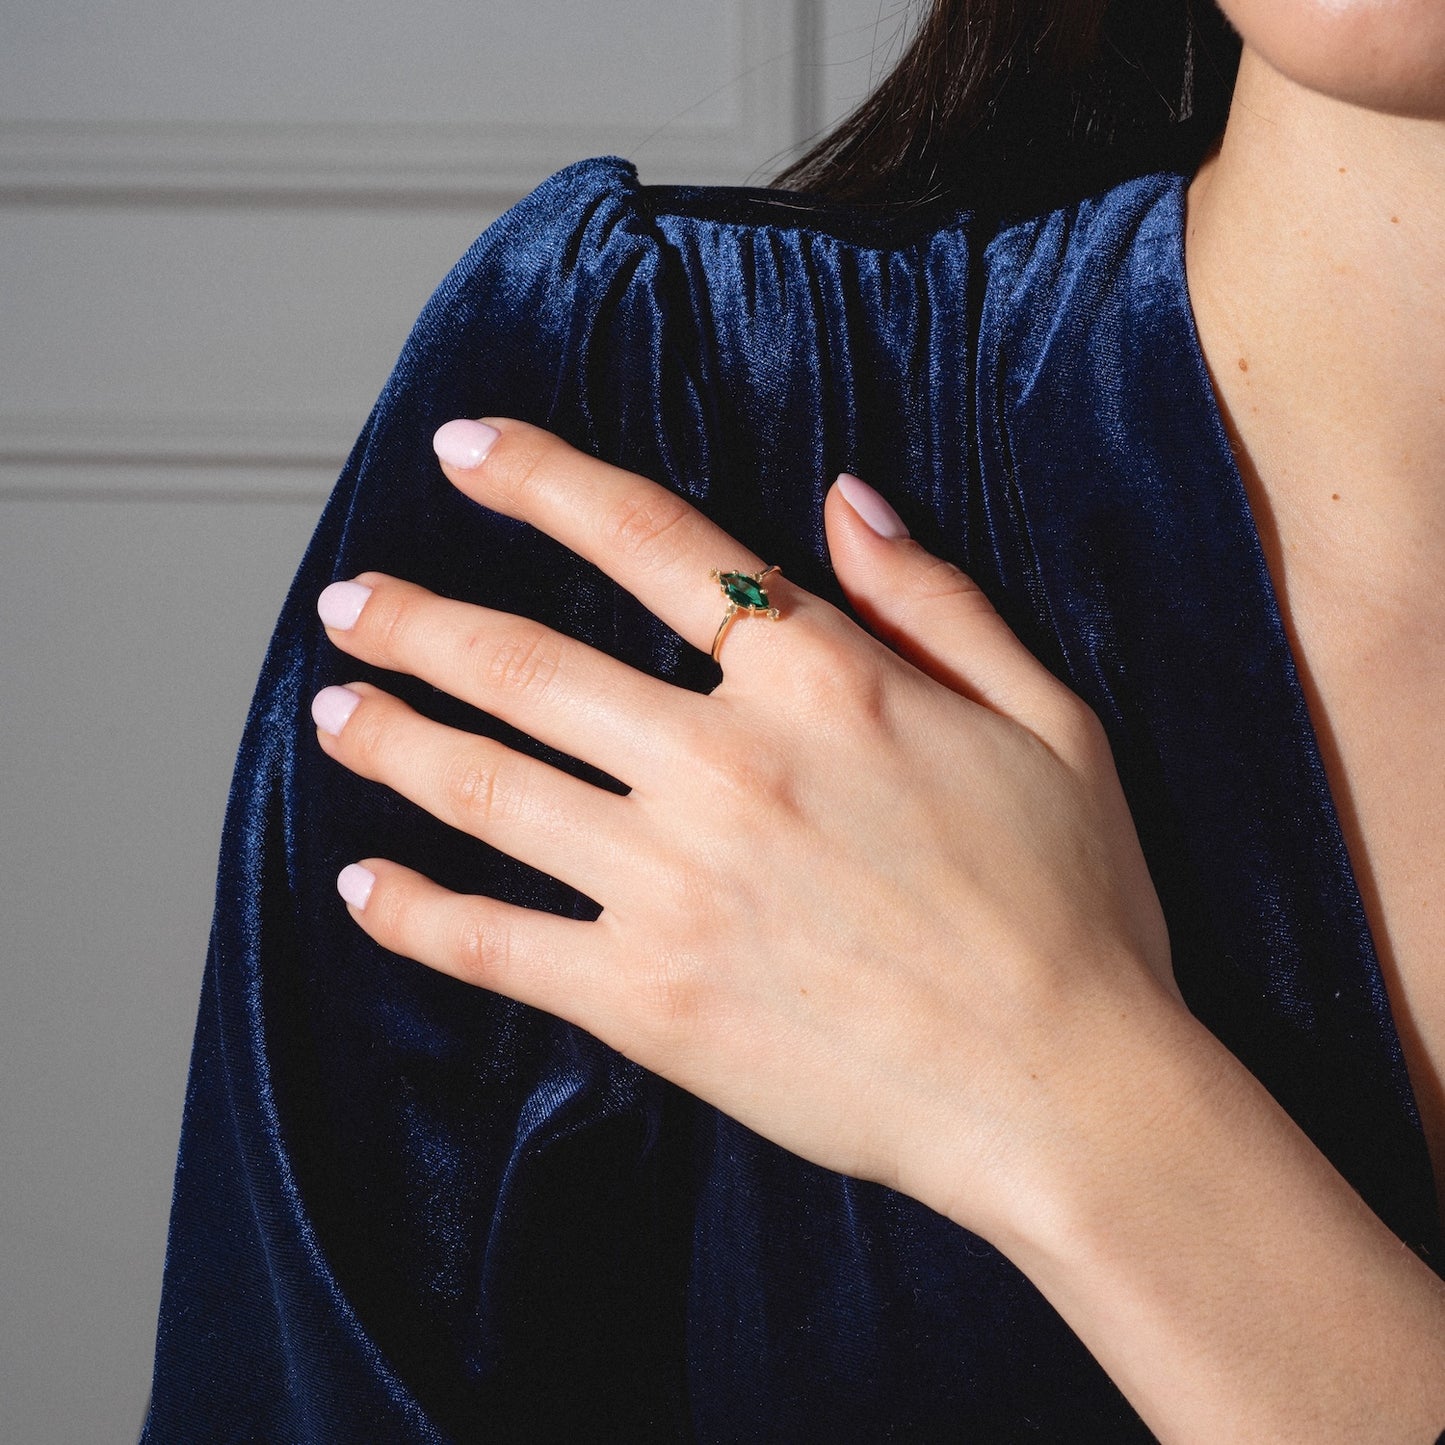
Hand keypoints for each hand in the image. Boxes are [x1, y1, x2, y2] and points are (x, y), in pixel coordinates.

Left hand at [309, 417, 1176, 1244]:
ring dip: (393, 739)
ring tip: (334, 710)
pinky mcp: (648, 1000)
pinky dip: (413, 913)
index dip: (541, 479)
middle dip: (417, 622)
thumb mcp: (1049, 718)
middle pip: (526, 662)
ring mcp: (674, 884)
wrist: (1067, 1095)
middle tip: (350, 605)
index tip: (466, 450)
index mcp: (823, 684)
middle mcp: (726, 764)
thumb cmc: (1073, 908)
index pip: (649, 540)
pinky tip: (361, 884)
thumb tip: (842, 502)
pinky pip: (495, 943)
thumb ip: (935, 602)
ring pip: (485, 786)